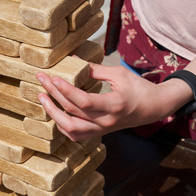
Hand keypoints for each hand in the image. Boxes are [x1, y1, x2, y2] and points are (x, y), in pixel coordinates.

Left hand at [36, 62, 184, 140]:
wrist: (153, 108)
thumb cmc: (139, 88)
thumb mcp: (119, 74)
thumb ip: (95, 69)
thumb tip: (72, 61)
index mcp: (114, 105)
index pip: (83, 101)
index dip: (65, 90)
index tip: (53, 77)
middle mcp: (106, 121)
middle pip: (72, 112)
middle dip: (54, 94)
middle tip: (42, 79)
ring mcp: (102, 130)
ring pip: (70, 129)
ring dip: (53, 113)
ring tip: (43, 98)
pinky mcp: (100, 133)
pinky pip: (76, 134)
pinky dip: (62, 125)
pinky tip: (55, 112)